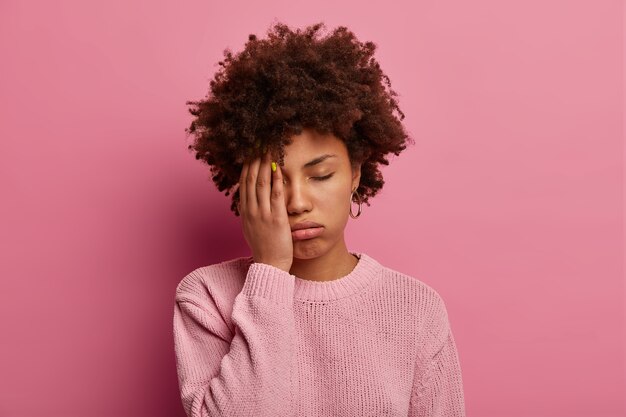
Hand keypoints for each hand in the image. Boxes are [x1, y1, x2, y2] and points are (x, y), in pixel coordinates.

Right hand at [238, 150, 292, 272]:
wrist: (269, 266)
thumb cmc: (264, 248)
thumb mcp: (251, 229)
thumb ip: (251, 213)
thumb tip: (250, 201)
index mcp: (245, 212)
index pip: (244, 184)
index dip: (247, 167)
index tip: (250, 154)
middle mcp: (251, 211)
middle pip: (251, 180)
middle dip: (255, 161)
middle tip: (259, 146)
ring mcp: (262, 214)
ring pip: (262, 184)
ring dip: (265, 166)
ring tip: (268, 151)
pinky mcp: (276, 219)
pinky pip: (276, 195)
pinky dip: (276, 180)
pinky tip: (279, 169)